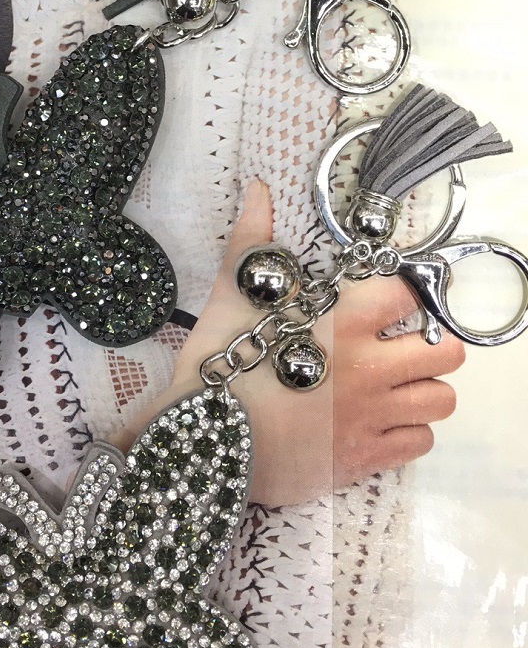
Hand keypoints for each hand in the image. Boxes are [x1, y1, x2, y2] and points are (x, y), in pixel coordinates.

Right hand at [113, 180, 464, 506]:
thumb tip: (258, 190)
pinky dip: (407, 433)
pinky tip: (378, 424)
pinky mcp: (366, 457)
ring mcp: (372, 416)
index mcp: (344, 322)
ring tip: (393, 389)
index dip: (397, 296)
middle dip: (426, 348)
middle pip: (447, 353)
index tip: (382, 304)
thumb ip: (252, 243)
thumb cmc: (219, 363)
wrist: (201, 440)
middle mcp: (370, 367)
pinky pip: (420, 442)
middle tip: (396, 350)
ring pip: (440, 400)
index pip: (405, 294)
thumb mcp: (231, 296)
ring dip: (421, 392)